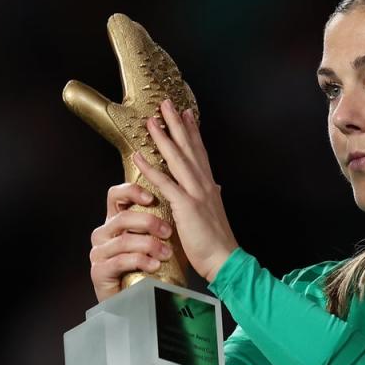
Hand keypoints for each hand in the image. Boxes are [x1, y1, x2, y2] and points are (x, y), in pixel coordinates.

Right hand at [89, 183, 175, 301]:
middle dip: (149, 222)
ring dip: (150, 245)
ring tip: (167, 253)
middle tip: (169, 231)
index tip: (151, 197)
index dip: (131, 191)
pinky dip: (141, 261)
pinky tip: (154, 265)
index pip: (115, 195)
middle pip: (123, 217)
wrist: (139, 299)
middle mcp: (103, 233)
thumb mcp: (157, 239)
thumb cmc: (152, 266)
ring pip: (124, 240)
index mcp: (115, 220)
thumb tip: (180, 196)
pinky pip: (120, 261)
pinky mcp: (99, 271)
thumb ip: (161, 220)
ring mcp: (99, 252)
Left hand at [134, 98, 238, 282]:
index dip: (192, 132)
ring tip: (152, 121)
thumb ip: (213, 198)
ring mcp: (196, 193)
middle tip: (167, 104)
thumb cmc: (218, 242)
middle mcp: (204, 184)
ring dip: (163, 138)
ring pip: (177, 159)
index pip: (200, 153)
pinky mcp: (186, 205)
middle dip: (177, 125)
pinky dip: (151, 168)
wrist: (225, 259)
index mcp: (210, 186)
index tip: (186, 114)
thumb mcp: (215, 214)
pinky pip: (165, 183)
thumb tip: (216, 188)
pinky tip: (139, 156)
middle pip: (189, 148)